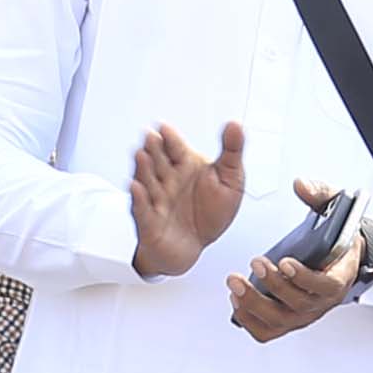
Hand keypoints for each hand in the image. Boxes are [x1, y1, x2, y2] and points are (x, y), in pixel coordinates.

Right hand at [129, 121, 248, 279]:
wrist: (194, 247)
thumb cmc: (209, 212)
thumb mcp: (230, 180)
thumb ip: (232, 152)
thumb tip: (235, 125)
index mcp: (186, 166)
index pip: (176, 147)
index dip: (170, 138)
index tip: (165, 128)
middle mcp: (168, 180)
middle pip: (158, 161)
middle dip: (154, 149)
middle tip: (151, 137)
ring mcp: (156, 199)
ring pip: (147, 181)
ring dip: (143, 169)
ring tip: (142, 156)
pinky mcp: (149, 220)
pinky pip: (142, 209)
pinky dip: (138, 198)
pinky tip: (136, 187)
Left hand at [231, 184, 358, 342]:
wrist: (339, 257)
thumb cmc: (336, 235)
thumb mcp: (336, 208)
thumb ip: (320, 193)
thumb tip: (301, 185)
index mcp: (339, 276)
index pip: (327, 286)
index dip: (304, 278)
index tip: (285, 262)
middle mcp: (322, 301)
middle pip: (298, 306)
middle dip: (272, 286)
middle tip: (255, 262)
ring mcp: (304, 314)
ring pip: (279, 321)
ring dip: (253, 304)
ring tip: (235, 282)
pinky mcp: (287, 320)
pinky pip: (266, 331)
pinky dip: (249, 320)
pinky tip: (236, 299)